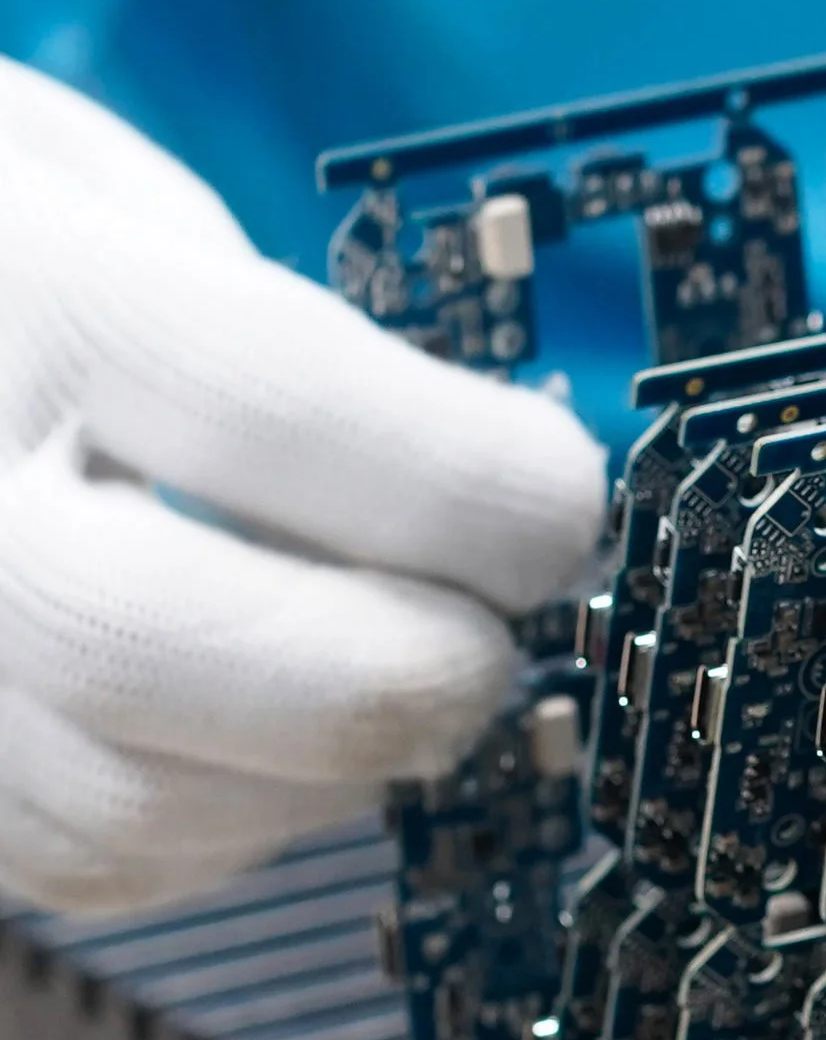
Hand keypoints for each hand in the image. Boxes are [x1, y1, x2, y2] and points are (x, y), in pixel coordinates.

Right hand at [0, 58, 606, 913]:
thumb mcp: (96, 180)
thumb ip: (253, 316)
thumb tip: (460, 474)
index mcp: (18, 293)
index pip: (276, 407)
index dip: (469, 479)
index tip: (557, 505)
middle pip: (192, 654)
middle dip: (411, 668)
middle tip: (491, 637)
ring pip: (150, 802)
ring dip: (331, 767)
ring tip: (381, 676)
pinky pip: (98, 859)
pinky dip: (230, 818)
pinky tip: (265, 735)